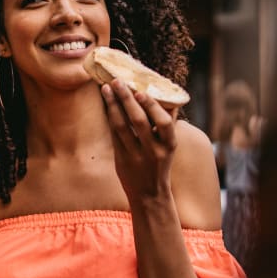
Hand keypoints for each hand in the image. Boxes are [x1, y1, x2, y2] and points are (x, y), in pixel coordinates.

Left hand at [101, 78, 177, 200]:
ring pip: (122, 127)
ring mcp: (136, 157)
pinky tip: (107, 104)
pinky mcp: (121, 160)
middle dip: (127, 99)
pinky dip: (110, 118)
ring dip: (113, 106)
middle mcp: (153, 151)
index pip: (163, 124)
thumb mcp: (169, 148)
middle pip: (139, 121)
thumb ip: (167, 126)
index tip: (142, 92)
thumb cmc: (160, 165)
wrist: (149, 196)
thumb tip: (168, 99)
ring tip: (107, 88)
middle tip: (118, 81)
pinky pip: (114, 135)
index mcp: (169, 146)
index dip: (153, 107)